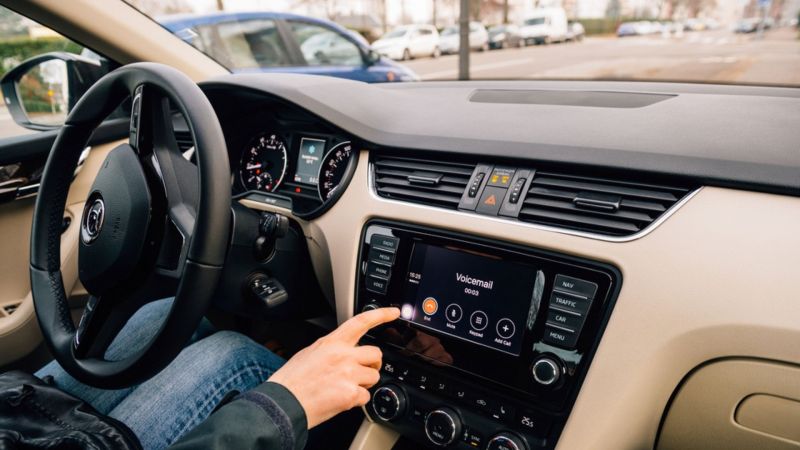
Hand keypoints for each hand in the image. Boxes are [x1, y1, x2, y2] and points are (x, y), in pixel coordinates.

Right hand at [268, 307, 399, 428]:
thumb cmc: (291, 381)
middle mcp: (343, 355)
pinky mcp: (351, 394)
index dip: (381, 315)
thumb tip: (344, 352)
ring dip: (364, 384)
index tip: (394, 312)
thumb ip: (332, 349)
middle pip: (376, 354)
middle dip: (372, 364)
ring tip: (344, 388)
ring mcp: (348, 374)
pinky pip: (366, 396)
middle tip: (361, 372)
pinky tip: (341, 400)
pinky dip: (356, 401)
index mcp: (332, 342)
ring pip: (374, 376)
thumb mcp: (310, 353)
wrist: (282, 403)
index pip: (361, 322)